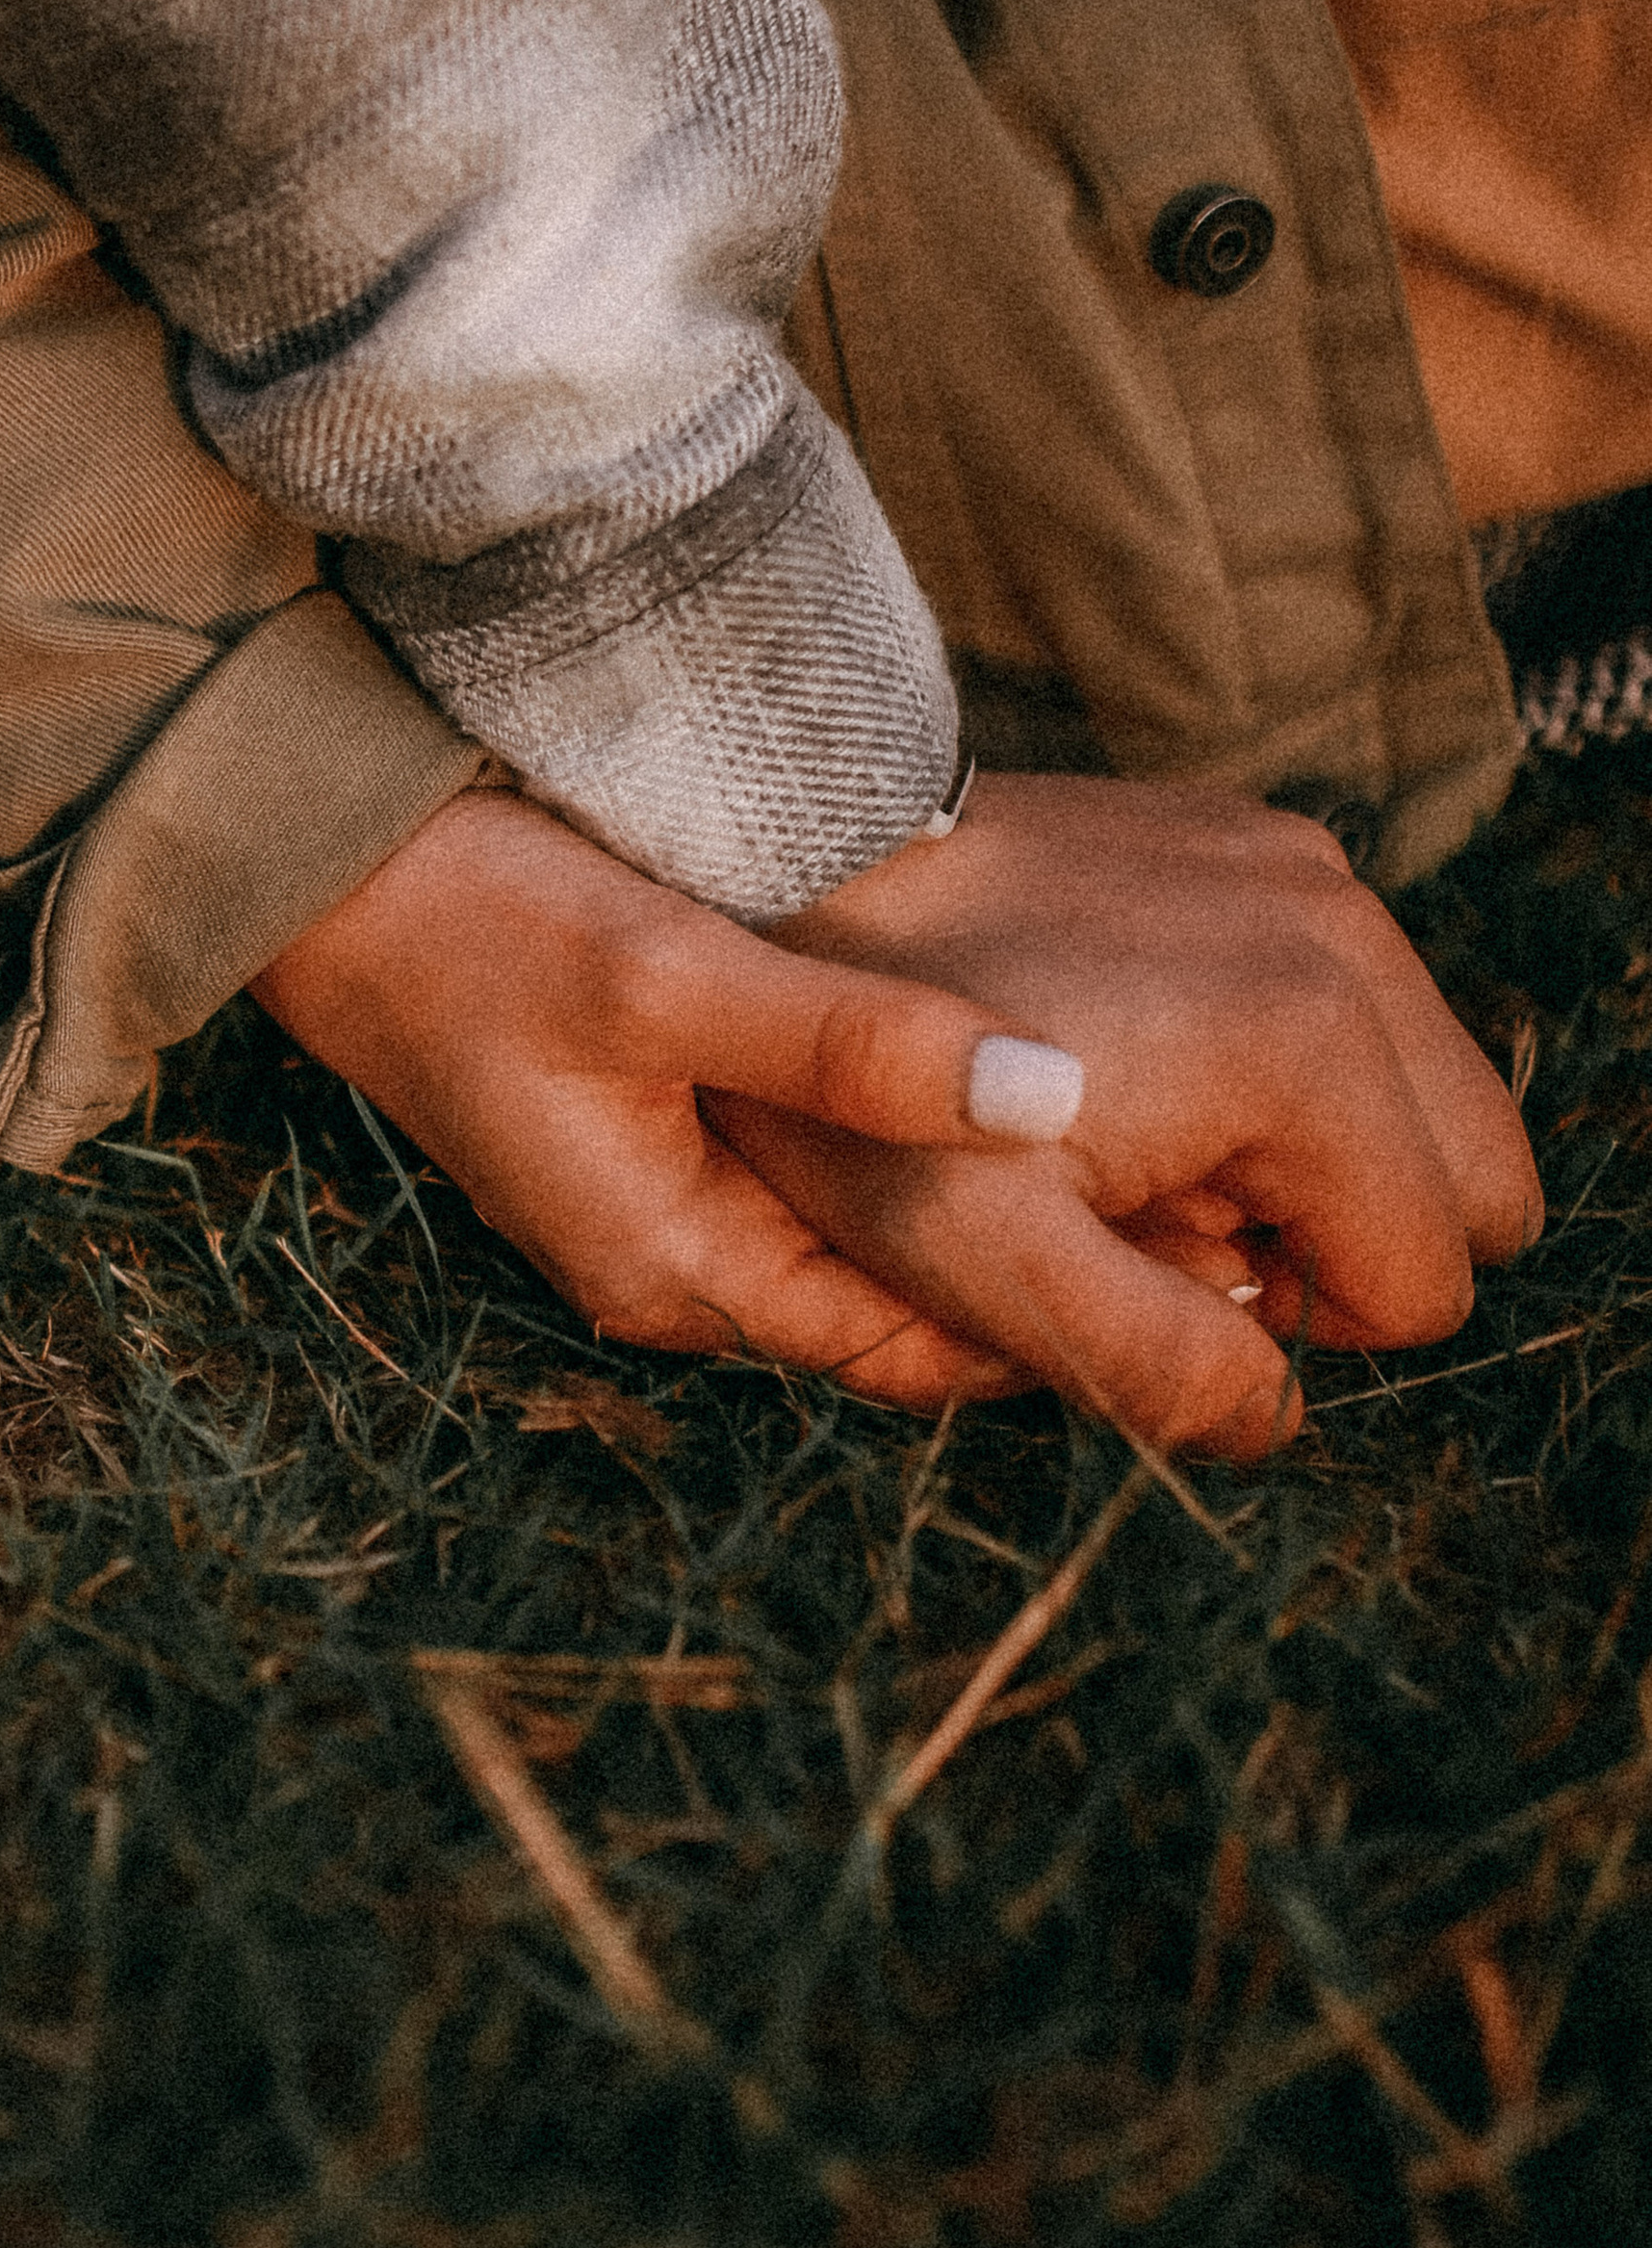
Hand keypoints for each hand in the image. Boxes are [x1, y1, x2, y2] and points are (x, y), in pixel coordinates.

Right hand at [254, 776, 1537, 1460]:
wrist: (313, 865)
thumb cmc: (467, 917)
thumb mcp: (664, 973)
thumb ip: (852, 1045)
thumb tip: (1051, 1100)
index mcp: (680, 1265)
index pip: (919, 1345)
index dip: (1067, 1317)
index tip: (1211, 1243)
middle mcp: (673, 1263)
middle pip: (903, 1305)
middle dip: (1045, 1270)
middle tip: (1213, 1187)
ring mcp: (655, 1198)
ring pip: (868, 1242)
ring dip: (984, 1205)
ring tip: (1140, 1129)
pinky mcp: (646, 1126)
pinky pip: (816, 1174)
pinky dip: (911, 1145)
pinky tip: (989, 1067)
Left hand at [711, 773, 1537, 1455]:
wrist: (776, 872)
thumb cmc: (859, 1084)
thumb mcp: (976, 1259)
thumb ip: (1150, 1362)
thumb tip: (1276, 1409)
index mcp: (1310, 1044)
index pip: (1423, 1285)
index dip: (1280, 1314)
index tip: (1141, 1249)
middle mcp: (1345, 934)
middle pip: (1471, 1180)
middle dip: (1327, 1230)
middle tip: (1151, 1201)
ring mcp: (1304, 868)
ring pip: (1422, 1093)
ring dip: (1303, 1149)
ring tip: (1132, 1126)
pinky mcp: (1253, 838)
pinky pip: (1349, 999)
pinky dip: (1269, 1057)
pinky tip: (1122, 1046)